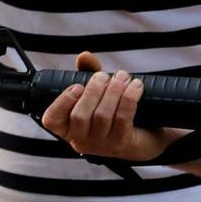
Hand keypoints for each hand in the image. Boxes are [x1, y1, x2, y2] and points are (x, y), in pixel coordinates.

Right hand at [40, 52, 173, 161]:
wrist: (148, 135)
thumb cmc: (116, 111)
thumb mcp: (100, 92)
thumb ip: (89, 74)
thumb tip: (84, 56)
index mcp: (69, 127)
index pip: (52, 120)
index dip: (62, 101)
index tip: (77, 86)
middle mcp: (82, 140)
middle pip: (79, 116)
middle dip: (93, 90)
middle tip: (105, 76)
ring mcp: (102, 145)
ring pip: (102, 116)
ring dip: (114, 91)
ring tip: (123, 77)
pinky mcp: (122, 143)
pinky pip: (122, 118)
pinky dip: (129, 97)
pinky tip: (136, 86)